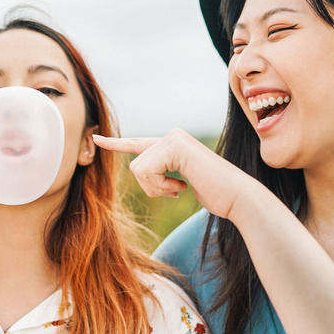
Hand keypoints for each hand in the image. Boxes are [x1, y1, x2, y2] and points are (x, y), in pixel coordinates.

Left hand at [93, 129, 262, 220]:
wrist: (237, 197)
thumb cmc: (214, 194)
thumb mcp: (181, 183)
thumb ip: (162, 173)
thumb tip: (141, 169)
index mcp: (172, 144)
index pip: (137, 144)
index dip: (116, 143)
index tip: (96, 137)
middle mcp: (171, 136)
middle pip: (136, 165)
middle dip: (151, 186)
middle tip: (175, 191)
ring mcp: (173, 138)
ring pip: (139, 169)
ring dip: (157, 188)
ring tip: (180, 189)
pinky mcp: (175, 146)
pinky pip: (147, 170)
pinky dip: (161, 186)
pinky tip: (183, 187)